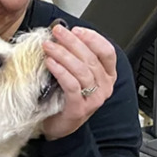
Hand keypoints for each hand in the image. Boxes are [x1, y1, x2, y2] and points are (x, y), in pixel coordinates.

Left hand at [41, 24, 117, 140]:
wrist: (58, 126)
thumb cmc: (66, 98)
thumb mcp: (76, 75)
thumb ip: (76, 57)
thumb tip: (63, 35)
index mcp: (107, 76)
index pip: (107, 51)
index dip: (92, 38)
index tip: (76, 29)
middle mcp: (104, 87)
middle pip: (91, 58)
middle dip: (72, 42)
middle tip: (57, 32)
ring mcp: (93, 99)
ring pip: (81, 70)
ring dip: (63, 55)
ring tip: (49, 46)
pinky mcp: (79, 108)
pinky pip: (71, 85)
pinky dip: (60, 71)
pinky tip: (50, 63)